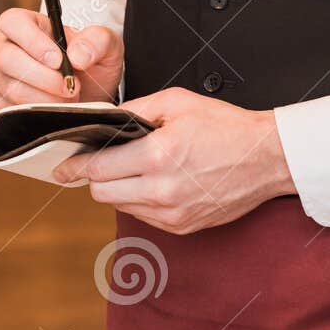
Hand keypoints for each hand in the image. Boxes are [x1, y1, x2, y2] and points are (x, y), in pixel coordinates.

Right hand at [0, 9, 123, 110]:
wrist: (90, 97)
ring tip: (68, 99)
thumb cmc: (91, 64)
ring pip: (10, 88)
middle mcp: (4, 47)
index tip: (59, 61)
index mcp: (26, 25)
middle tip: (71, 87)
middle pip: (5, 57)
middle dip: (42, 77)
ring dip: (44, 98)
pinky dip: (34, 115)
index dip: (33, 41)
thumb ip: (97, 41)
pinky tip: (53, 112)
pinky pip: (6, 111)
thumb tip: (77, 56)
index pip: (13, 22)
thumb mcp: (106, 46)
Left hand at [50, 87, 294, 232]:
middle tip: (101, 161)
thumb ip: (133, 109)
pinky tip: (157, 182)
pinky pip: (144, 216)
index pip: (96, 170)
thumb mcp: (177, 102)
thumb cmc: (226, 127)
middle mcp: (162, 190)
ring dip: (118, 189)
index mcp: (157, 156)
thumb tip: (99, 119)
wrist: (267, 158)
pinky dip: (141, 200)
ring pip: (120, 207)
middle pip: (101, 193)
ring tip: (137, 168)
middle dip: (96, 177)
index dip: (75, 166)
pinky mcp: (182, 227)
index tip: (62, 166)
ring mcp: (172, 213)